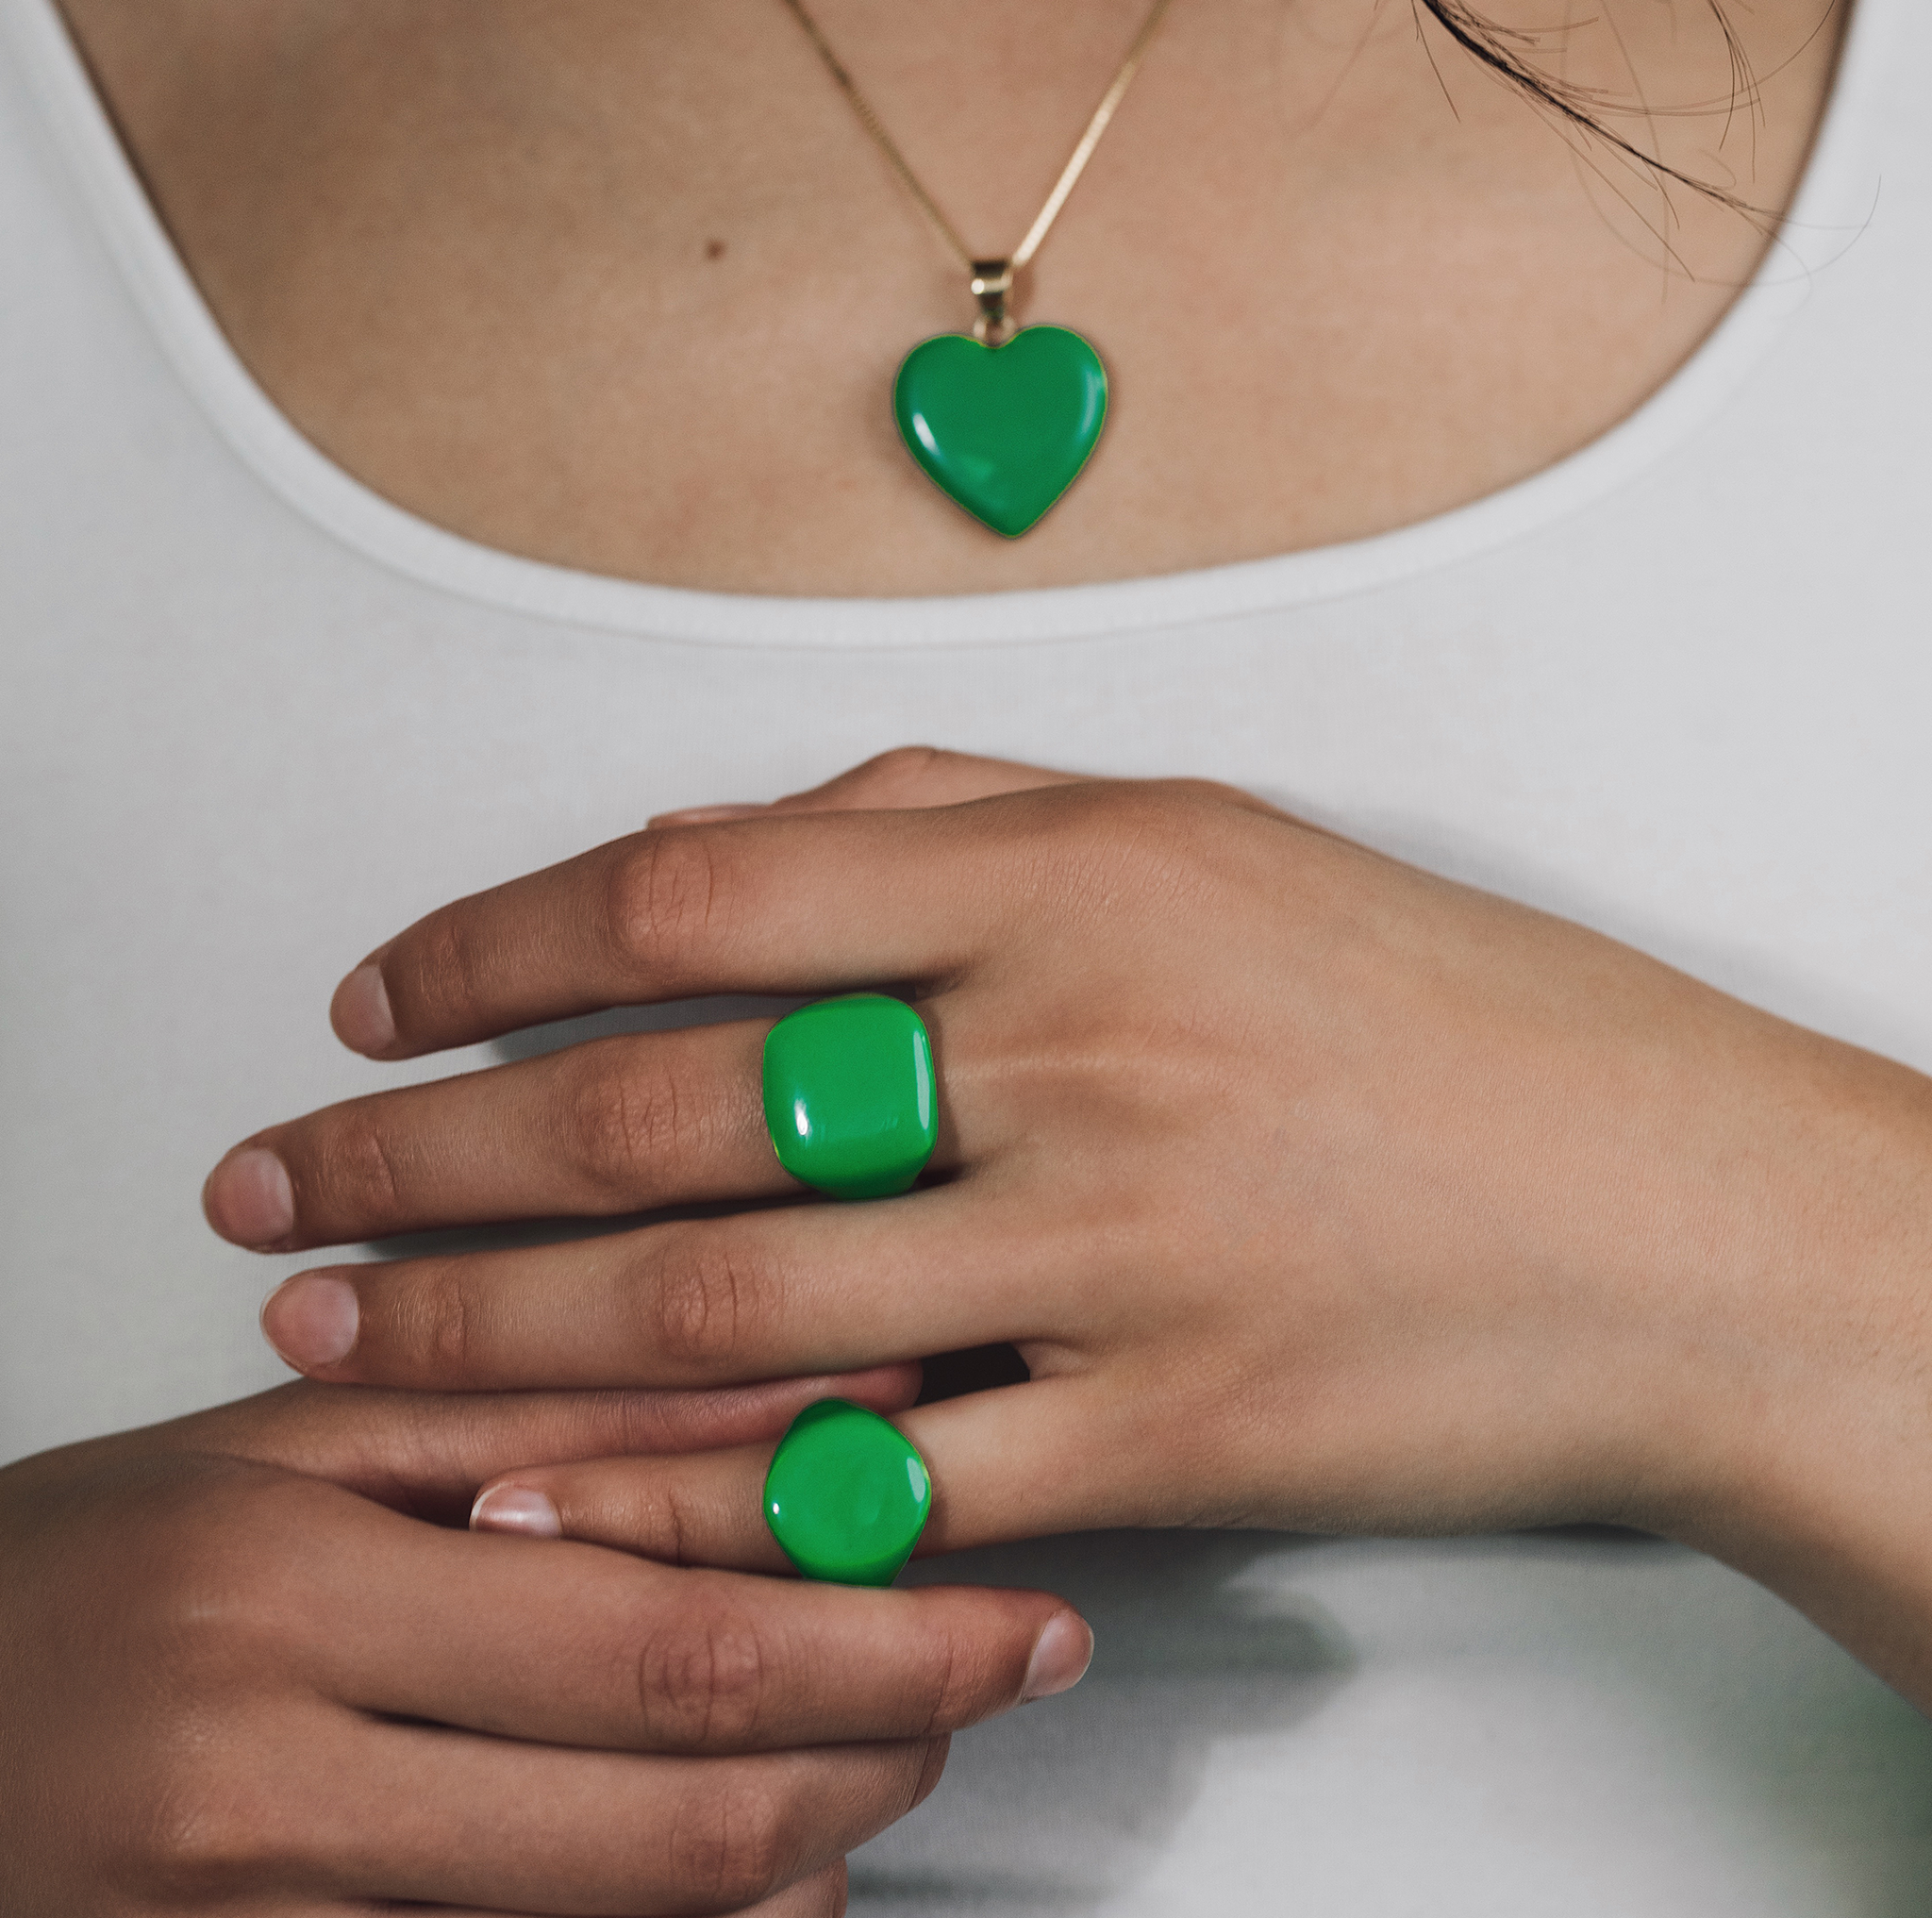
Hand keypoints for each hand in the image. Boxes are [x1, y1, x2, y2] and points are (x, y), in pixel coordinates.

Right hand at [0, 1376, 1091, 1914]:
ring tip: (871, 1773)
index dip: (878, 1644)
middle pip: (678, 1821)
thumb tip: (799, 1404)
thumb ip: (550, 1419)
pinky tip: (733, 1875)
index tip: (1012, 1622)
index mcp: (289, 1593)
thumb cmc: (77, 1576)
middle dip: (878, 1761)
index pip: (666, 1643)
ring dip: (801, 1869)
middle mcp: (265, 1788)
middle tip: (971, 1695)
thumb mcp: (290, 1450)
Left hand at [203, 749, 1931, 1696]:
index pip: (698, 895)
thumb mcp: (1211, 848)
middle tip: (282, 1197)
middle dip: (426, 1161)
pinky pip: (871, 1482)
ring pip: (726, 1308)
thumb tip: (731, 853)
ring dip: (496, 1337)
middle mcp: (1081, 1053)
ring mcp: (1118, 1255)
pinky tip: (539, 1501)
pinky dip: (689, 1501)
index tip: (379, 1000)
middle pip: (666, 1111)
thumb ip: (964, 825)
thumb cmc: (1449, 1022)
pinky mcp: (1167, 1438)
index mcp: (1081, 880)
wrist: (1678, 1219)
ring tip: (346, 1348)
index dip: (494, 946)